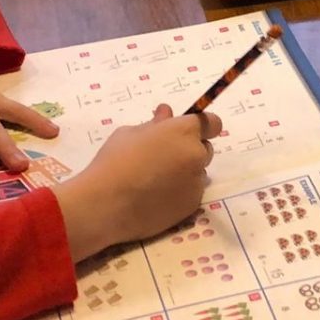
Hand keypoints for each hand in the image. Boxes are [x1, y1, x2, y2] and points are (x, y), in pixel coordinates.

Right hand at [53, 105, 221, 259]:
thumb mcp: (129, 133)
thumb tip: (166, 115)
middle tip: (165, 156)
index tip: (188, 131)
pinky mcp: (192, 205)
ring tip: (157, 180)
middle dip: (190, 149)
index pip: (212, 123)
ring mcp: (196, 182)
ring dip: (185, 171)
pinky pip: (191, 192)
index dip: (203, 126)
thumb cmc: (114, 161)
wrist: (107, 204)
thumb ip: (154, 124)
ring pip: (198, 172)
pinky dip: (180, 192)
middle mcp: (196, 155)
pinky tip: (157, 196)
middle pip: (205, 148)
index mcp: (184, 132)